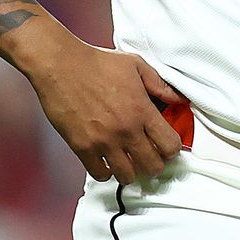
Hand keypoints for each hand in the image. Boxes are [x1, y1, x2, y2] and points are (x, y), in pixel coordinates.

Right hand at [21, 37, 187, 183]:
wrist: (61, 65)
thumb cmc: (97, 63)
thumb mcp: (137, 66)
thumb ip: (160, 85)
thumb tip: (178, 99)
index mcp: (142, 110)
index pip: (170, 145)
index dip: (172, 148)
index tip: (167, 146)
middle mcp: (126, 130)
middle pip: (153, 166)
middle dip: (156, 163)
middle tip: (150, 156)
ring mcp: (103, 141)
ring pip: (127, 176)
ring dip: (131, 171)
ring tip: (129, 161)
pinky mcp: (81, 147)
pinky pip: (99, 174)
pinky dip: (106, 172)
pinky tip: (107, 162)